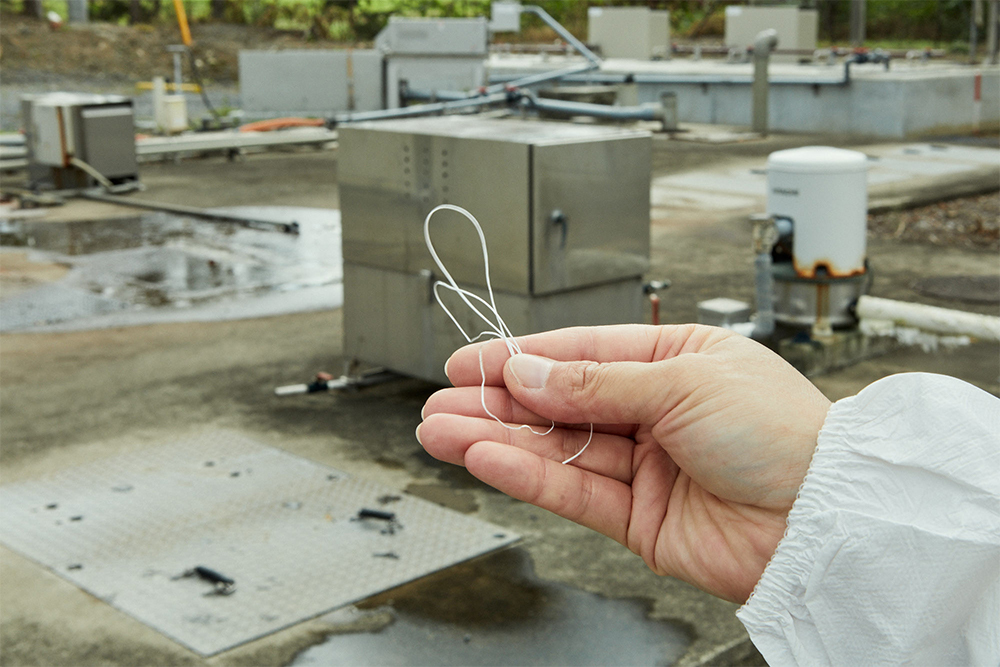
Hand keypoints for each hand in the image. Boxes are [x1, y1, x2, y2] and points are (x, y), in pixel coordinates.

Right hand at [416, 324, 830, 602]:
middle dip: (497, 404)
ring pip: (558, 450)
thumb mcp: (683, 382)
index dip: (523, 358)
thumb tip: (528, 372)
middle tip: (440, 402)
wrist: (824, 519)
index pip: (582, 354)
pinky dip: (528, 476)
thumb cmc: (782, 434)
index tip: (471, 361)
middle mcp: (657, 413)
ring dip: (497, 441)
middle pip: (560, 405)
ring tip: (440, 432)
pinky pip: (573, 492)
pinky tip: (486, 460)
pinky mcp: (640, 520)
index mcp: (676, 361)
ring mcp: (646, 467)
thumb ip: (596, 384)